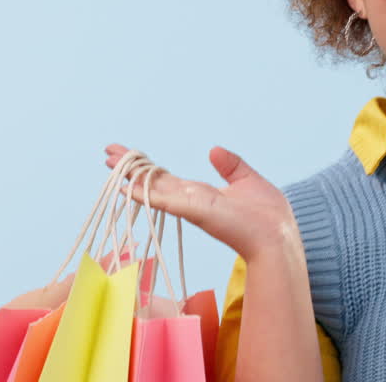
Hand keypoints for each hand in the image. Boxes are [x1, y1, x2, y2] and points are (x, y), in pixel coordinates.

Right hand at [104, 144, 296, 261]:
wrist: (277, 236)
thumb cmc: (268, 216)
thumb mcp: (248, 180)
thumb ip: (230, 166)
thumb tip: (213, 150)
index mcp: (201, 194)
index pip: (167, 178)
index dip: (147, 167)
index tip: (129, 153)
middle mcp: (191, 200)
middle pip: (154, 181)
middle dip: (131, 168)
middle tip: (107, 153)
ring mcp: (191, 206)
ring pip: (154, 188)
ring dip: (131, 176)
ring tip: (110, 162)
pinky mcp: (197, 211)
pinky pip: (166, 199)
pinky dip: (145, 193)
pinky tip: (127, 186)